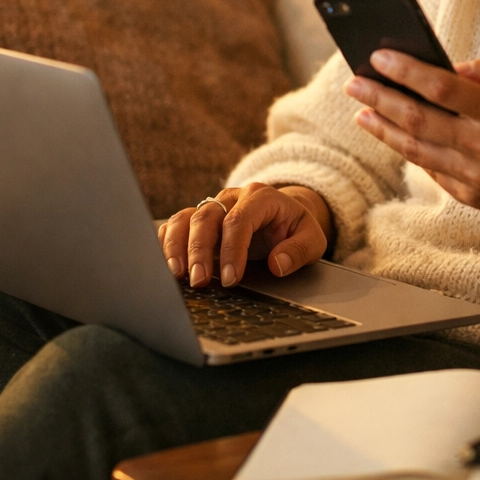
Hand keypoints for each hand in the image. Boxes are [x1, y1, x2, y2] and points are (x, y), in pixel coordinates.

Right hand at [159, 183, 333, 287]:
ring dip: (177, 247)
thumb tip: (277, 265)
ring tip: (176, 275)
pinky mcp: (197, 219)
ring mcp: (212, 207)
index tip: (231, 279)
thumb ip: (299, 250)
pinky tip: (168, 266)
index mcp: (260, 197)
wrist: (285, 215)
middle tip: (199, 282)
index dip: (232, 250)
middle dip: (199, 251)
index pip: (239, 220)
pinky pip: (174, 225)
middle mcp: (231, 198)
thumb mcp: (313, 240)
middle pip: (206, 218)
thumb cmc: (295, 229)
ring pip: (184, 219)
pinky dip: (166, 244)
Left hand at [344, 50, 479, 285]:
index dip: (405, 71)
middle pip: (417, 118)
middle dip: (380, 98)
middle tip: (354, 83)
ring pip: (415, 148)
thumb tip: (453, 67)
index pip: (440, 87)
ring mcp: (474, 175)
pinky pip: (431, 169)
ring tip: (362, 111)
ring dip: (383, 128)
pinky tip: (394, 134)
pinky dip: (410, 149)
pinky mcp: (470, 195)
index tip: (378, 56)